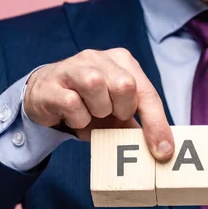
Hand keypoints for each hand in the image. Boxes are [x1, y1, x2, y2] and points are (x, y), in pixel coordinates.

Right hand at [24, 48, 174, 160]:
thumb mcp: (115, 112)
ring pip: (96, 86)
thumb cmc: (87, 103)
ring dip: (96, 111)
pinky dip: (77, 118)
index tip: (163, 150)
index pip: (147, 92)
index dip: (157, 123)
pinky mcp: (52, 83)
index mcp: (122, 62)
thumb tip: (161, 149)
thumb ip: (136, 124)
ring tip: (89, 113)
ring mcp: (74, 67)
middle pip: (125, 85)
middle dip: (120, 110)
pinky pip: (72, 103)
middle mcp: (100, 58)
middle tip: (109, 115)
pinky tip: (73, 116)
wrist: (44, 96)